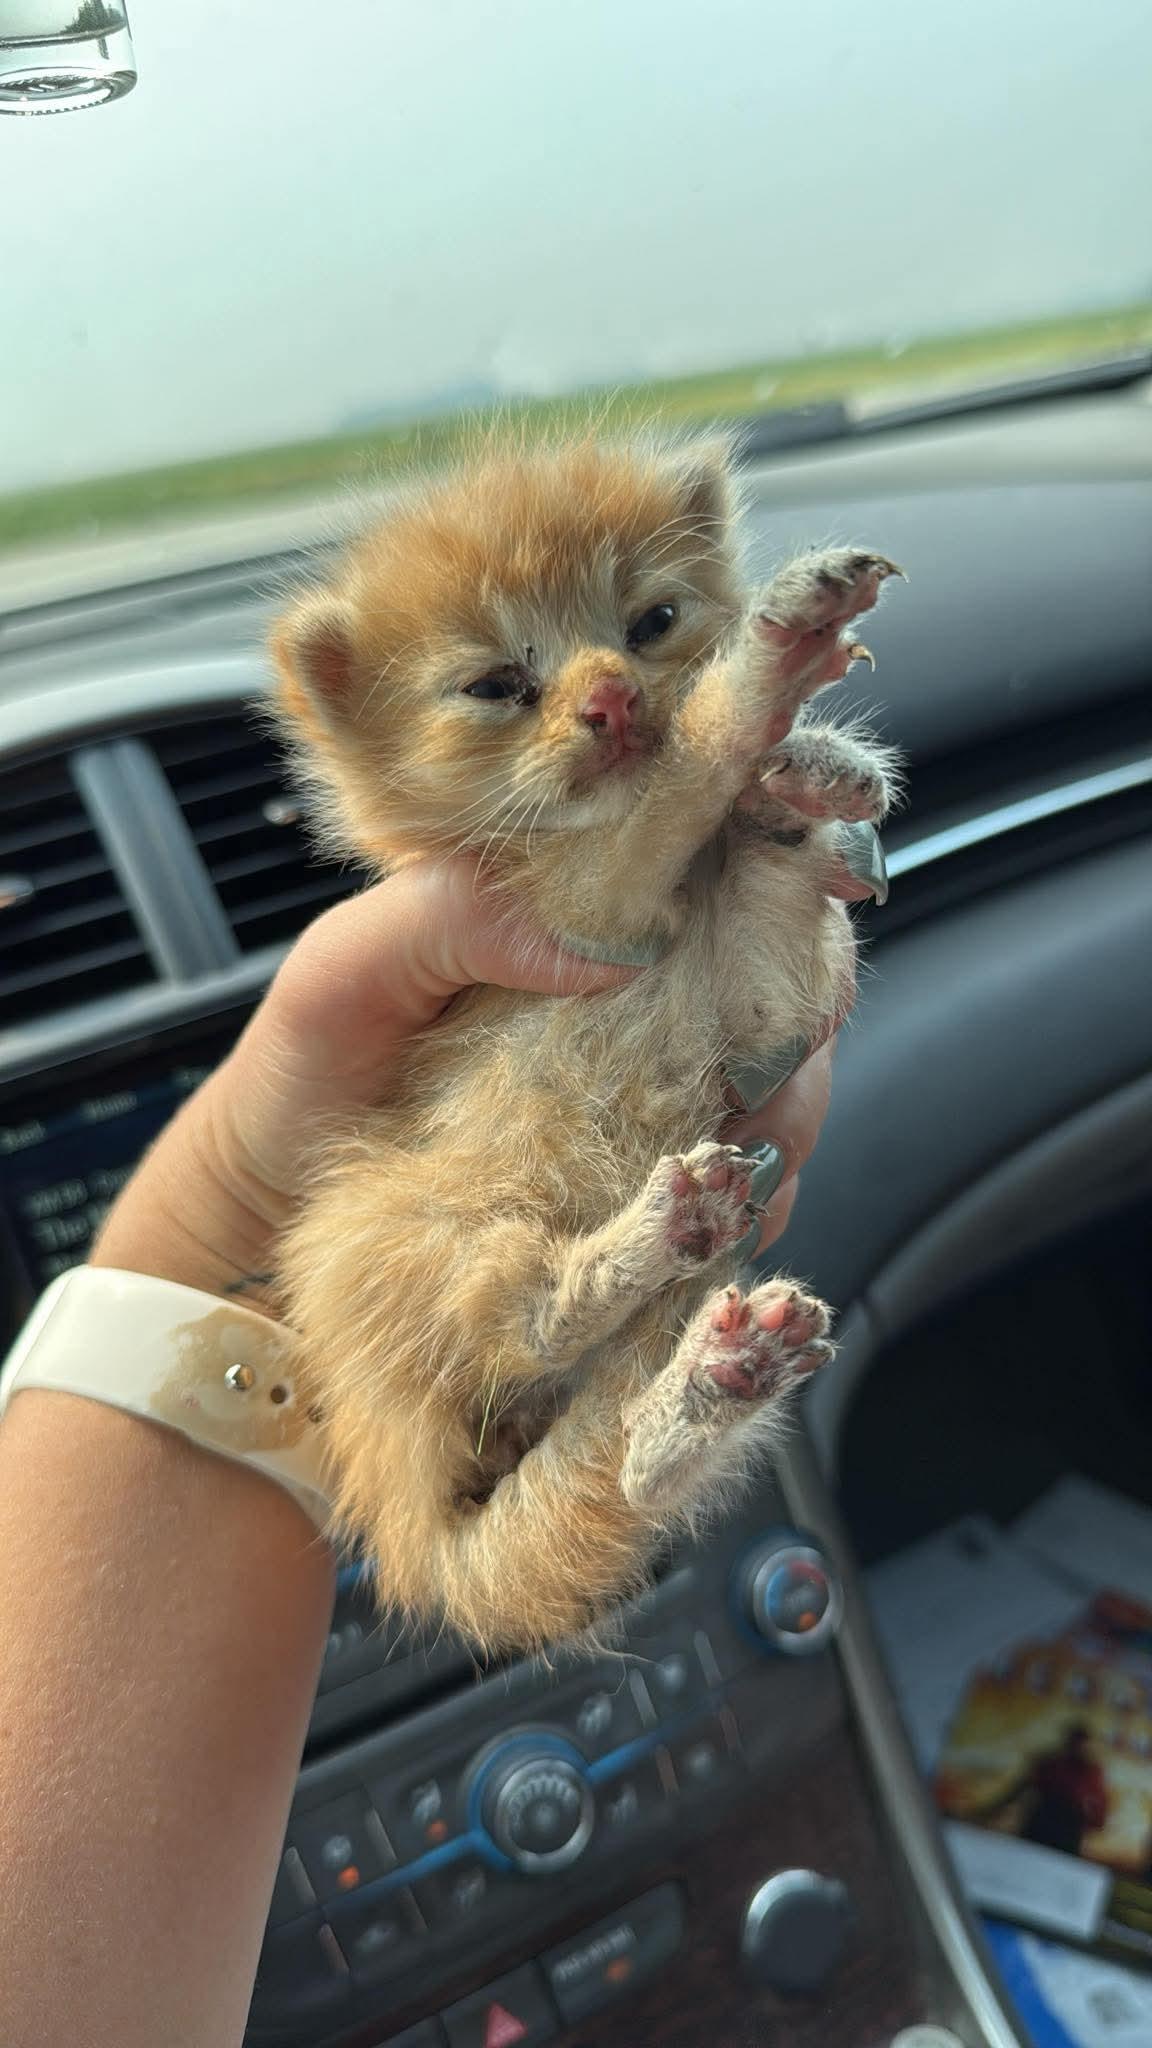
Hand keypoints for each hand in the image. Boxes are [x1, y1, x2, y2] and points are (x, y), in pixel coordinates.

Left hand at [92, 860, 834, 1306]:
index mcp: (565, 877)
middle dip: (812, 969)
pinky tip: (739, 1204)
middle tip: (788, 1031)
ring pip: (789, 1042)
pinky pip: (749, 1146)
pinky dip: (764, 1175)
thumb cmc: (304, 1072)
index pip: (703, 807)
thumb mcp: (343, 969)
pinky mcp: (658, 1144)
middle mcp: (630, 953)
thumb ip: (447, 914)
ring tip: (750, 1146)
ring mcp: (653, 1051)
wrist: (278, 1207)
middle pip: (781, 926)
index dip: (787, 790)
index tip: (815, 811)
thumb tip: (602, 943)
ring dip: (795, 1091)